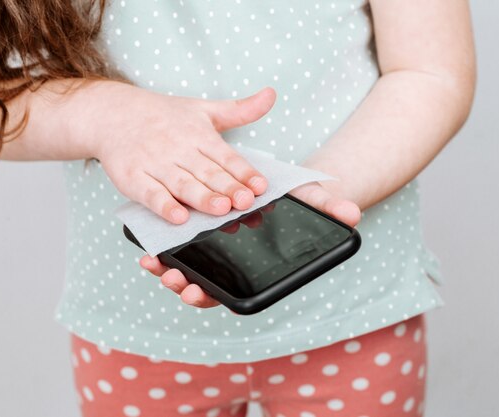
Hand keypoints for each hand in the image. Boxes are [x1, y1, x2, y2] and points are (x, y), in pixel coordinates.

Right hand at [70, 80, 276, 223]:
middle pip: (208, 173)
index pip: (227, 157)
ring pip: (183, 185)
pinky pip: (151, 195)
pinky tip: (178, 218)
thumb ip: (240, 110)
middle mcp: (179, 149)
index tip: (260, 186)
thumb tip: (271, 95)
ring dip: (202, 198)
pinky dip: (164, 206)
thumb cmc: (163, 116)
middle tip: (245, 202)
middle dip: (228, 188)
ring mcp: (155, 164)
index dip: (244, 173)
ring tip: (220, 209)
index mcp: (199, 135)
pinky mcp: (133, 178)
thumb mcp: (203, 109)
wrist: (112, 114)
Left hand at [140, 182, 360, 308]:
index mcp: (254, 267)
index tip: (193, 292)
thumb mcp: (310, 201)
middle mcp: (231, 265)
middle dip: (184, 286)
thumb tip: (352, 215)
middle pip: (204, 285)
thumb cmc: (298, 201)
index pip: (231, 292)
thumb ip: (328, 209)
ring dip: (168, 271)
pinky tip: (147, 245)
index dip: (211, 296)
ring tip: (155, 263)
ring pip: (187, 270)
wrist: (284, 186)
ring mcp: (214, 252)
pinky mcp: (200, 235)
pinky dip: (161, 249)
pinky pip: (179, 249)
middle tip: (173, 281)